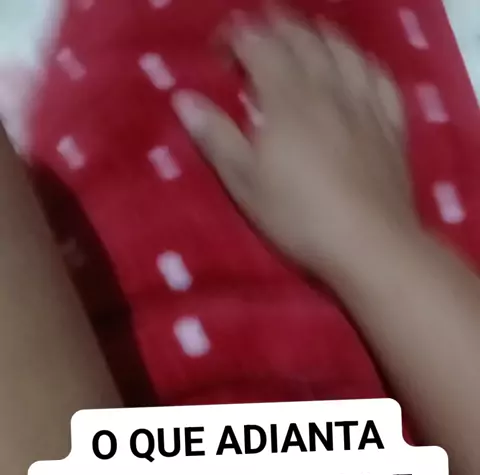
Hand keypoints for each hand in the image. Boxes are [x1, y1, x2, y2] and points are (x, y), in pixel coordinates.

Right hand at [172, 11, 417, 278]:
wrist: (370, 245)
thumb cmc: (298, 217)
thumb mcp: (244, 184)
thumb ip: (215, 137)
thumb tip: (183, 98)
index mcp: (286, 96)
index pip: (257, 42)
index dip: (234, 39)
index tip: (219, 56)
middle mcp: (327, 85)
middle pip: (300, 36)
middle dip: (273, 28)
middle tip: (255, 43)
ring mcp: (365, 101)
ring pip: (342, 47)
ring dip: (316, 36)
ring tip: (301, 44)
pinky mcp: (392, 123)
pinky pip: (379, 75)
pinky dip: (361, 62)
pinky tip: (355, 69)